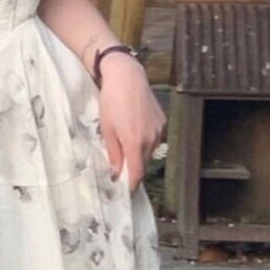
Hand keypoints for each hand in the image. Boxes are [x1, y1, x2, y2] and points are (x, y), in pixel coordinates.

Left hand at [97, 53, 166, 192]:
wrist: (127, 77)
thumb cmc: (112, 101)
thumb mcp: (107, 129)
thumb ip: (114, 153)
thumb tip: (116, 174)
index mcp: (134, 142)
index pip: (137, 173)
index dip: (132, 185)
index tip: (126, 192)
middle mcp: (150, 138)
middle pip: (143, 163)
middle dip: (133, 168)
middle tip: (121, 168)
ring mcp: (159, 129)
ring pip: (149, 151)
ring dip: (139, 154)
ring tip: (125, 142)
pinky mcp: (162, 121)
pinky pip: (154, 139)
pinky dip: (145, 141)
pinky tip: (135, 129)